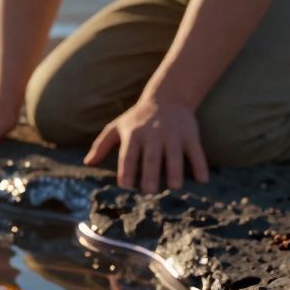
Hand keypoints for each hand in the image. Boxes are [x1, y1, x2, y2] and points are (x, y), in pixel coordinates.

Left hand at [84, 98, 209, 192]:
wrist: (168, 97)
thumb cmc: (137, 119)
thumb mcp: (116, 127)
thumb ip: (101, 145)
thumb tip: (86, 163)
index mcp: (134, 135)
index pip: (128, 155)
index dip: (126, 170)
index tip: (125, 187)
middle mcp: (153, 135)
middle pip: (151, 157)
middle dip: (150, 174)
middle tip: (149, 192)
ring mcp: (173, 135)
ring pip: (174, 155)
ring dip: (175, 171)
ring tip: (174, 187)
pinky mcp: (190, 135)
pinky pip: (196, 151)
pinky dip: (200, 165)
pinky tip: (202, 180)